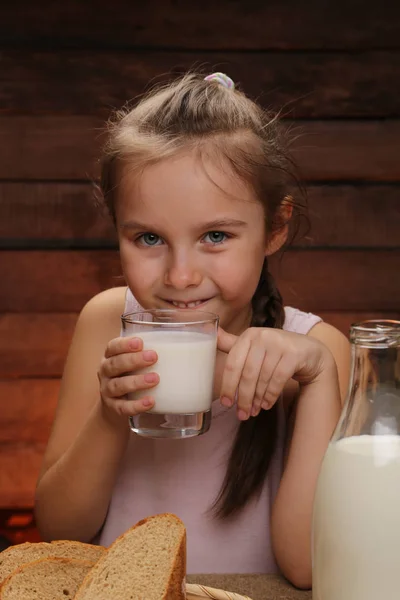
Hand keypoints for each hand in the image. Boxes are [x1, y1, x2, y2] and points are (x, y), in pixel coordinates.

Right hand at [97, 336, 158, 418]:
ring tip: (155, 379)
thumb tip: (186, 339)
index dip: (124, 344)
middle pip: (114, 364)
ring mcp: (107, 390)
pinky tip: (150, 402)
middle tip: (153, 357)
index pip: (113, 347)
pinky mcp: (113, 407)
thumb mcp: (136, 360)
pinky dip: (136, 405)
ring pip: (118, 385)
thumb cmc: (132, 373)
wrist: (117, 403)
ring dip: (136, 382)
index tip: (140, 342)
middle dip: (133, 360)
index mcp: (111, 356)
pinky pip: (122, 407)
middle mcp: (105, 372)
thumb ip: (152, 349)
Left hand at [217, 326, 332, 420]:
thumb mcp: (253, 346)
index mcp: (248, 335)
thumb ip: (233, 344)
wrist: (309, 351)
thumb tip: (212, 334)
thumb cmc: (275, 351)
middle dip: (243, 397)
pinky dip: (271, 395)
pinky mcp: (294, 354)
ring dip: (257, 399)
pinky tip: (266, 404)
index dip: (227, 385)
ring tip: (254, 411)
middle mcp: (263, 336)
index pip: (233, 363)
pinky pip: (278, 380)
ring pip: (263, 378)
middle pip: (248, 374)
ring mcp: (279, 344)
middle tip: (241, 414)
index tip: (226, 403)